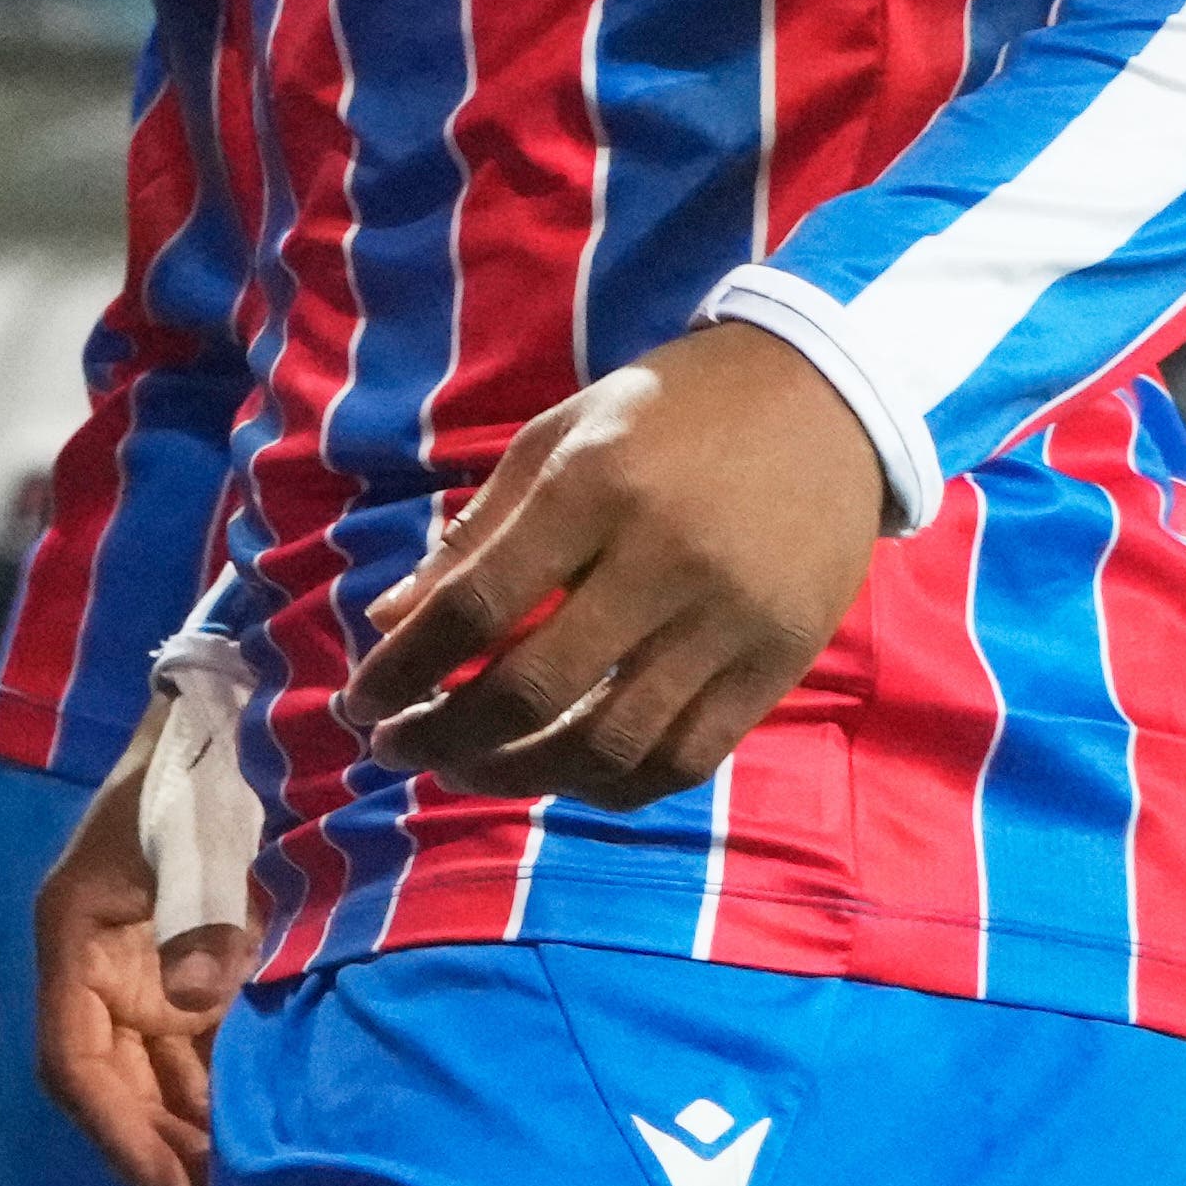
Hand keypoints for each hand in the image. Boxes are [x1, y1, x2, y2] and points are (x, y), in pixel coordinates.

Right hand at [28, 751, 235, 1185]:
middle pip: (113, 1086)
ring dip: (190, 1132)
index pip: (72, 1061)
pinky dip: (222, 1098)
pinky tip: (265, 1133)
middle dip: (158, 1147)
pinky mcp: (187, 977)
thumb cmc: (196, 774)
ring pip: (154, 1082)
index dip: (114, 1133)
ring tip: (248, 1185)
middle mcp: (96, 971)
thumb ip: (195, 917)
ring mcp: (141, 978)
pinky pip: (196, 1056)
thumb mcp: (192, 834)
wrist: (227, 727)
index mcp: (72, 939)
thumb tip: (197, 1004)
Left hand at [341, 326, 887, 812]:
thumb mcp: (557, 436)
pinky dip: (612, 785)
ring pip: (609, 742)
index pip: (478, 606)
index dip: (404, 667)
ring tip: (463, 771)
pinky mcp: (780, 664)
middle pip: (535, 689)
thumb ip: (476, 532)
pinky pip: (687, 757)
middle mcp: (663, 562)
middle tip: (396, 749)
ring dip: (519, 775)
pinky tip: (560, 778)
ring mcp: (729, 623)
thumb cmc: (668, 410)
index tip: (359, 703)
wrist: (827, 400)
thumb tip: (391, 619)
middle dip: (446, 734)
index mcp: (594, 489)